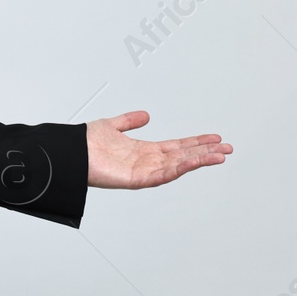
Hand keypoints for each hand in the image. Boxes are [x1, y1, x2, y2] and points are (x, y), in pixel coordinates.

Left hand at [85, 110, 230, 188]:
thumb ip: (128, 121)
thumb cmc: (85, 144)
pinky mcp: (136, 180)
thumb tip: (146, 115)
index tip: (214, 139)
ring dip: (199, 161)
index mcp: (143, 150)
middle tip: (227, 148)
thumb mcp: (112, 126)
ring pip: (178, 166)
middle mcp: (146, 162)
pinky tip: (193, 162)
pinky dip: (179, 169)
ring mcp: (143, 171)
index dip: (195, 142)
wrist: (69, 154)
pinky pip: (162, 175)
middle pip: (183, 156)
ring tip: (219, 155)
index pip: (176, 146)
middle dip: (205, 152)